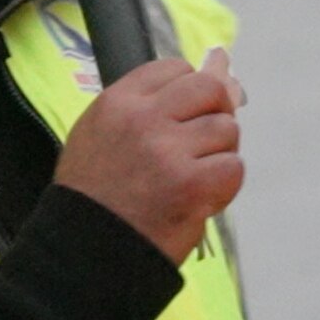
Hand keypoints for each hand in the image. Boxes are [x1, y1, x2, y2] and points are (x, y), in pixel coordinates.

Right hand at [54, 47, 243, 262]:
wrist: (86, 251)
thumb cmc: (98, 195)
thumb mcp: (103, 134)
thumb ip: (152, 103)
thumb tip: (220, 68)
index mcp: (117, 102)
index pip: (174, 68)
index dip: (188, 92)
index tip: (181, 118)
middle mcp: (143, 119)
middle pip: (209, 88)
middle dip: (216, 112)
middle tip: (201, 143)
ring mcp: (168, 151)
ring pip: (227, 129)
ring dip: (219, 153)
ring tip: (192, 176)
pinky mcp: (192, 184)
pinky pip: (233, 167)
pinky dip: (224, 185)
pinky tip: (200, 196)